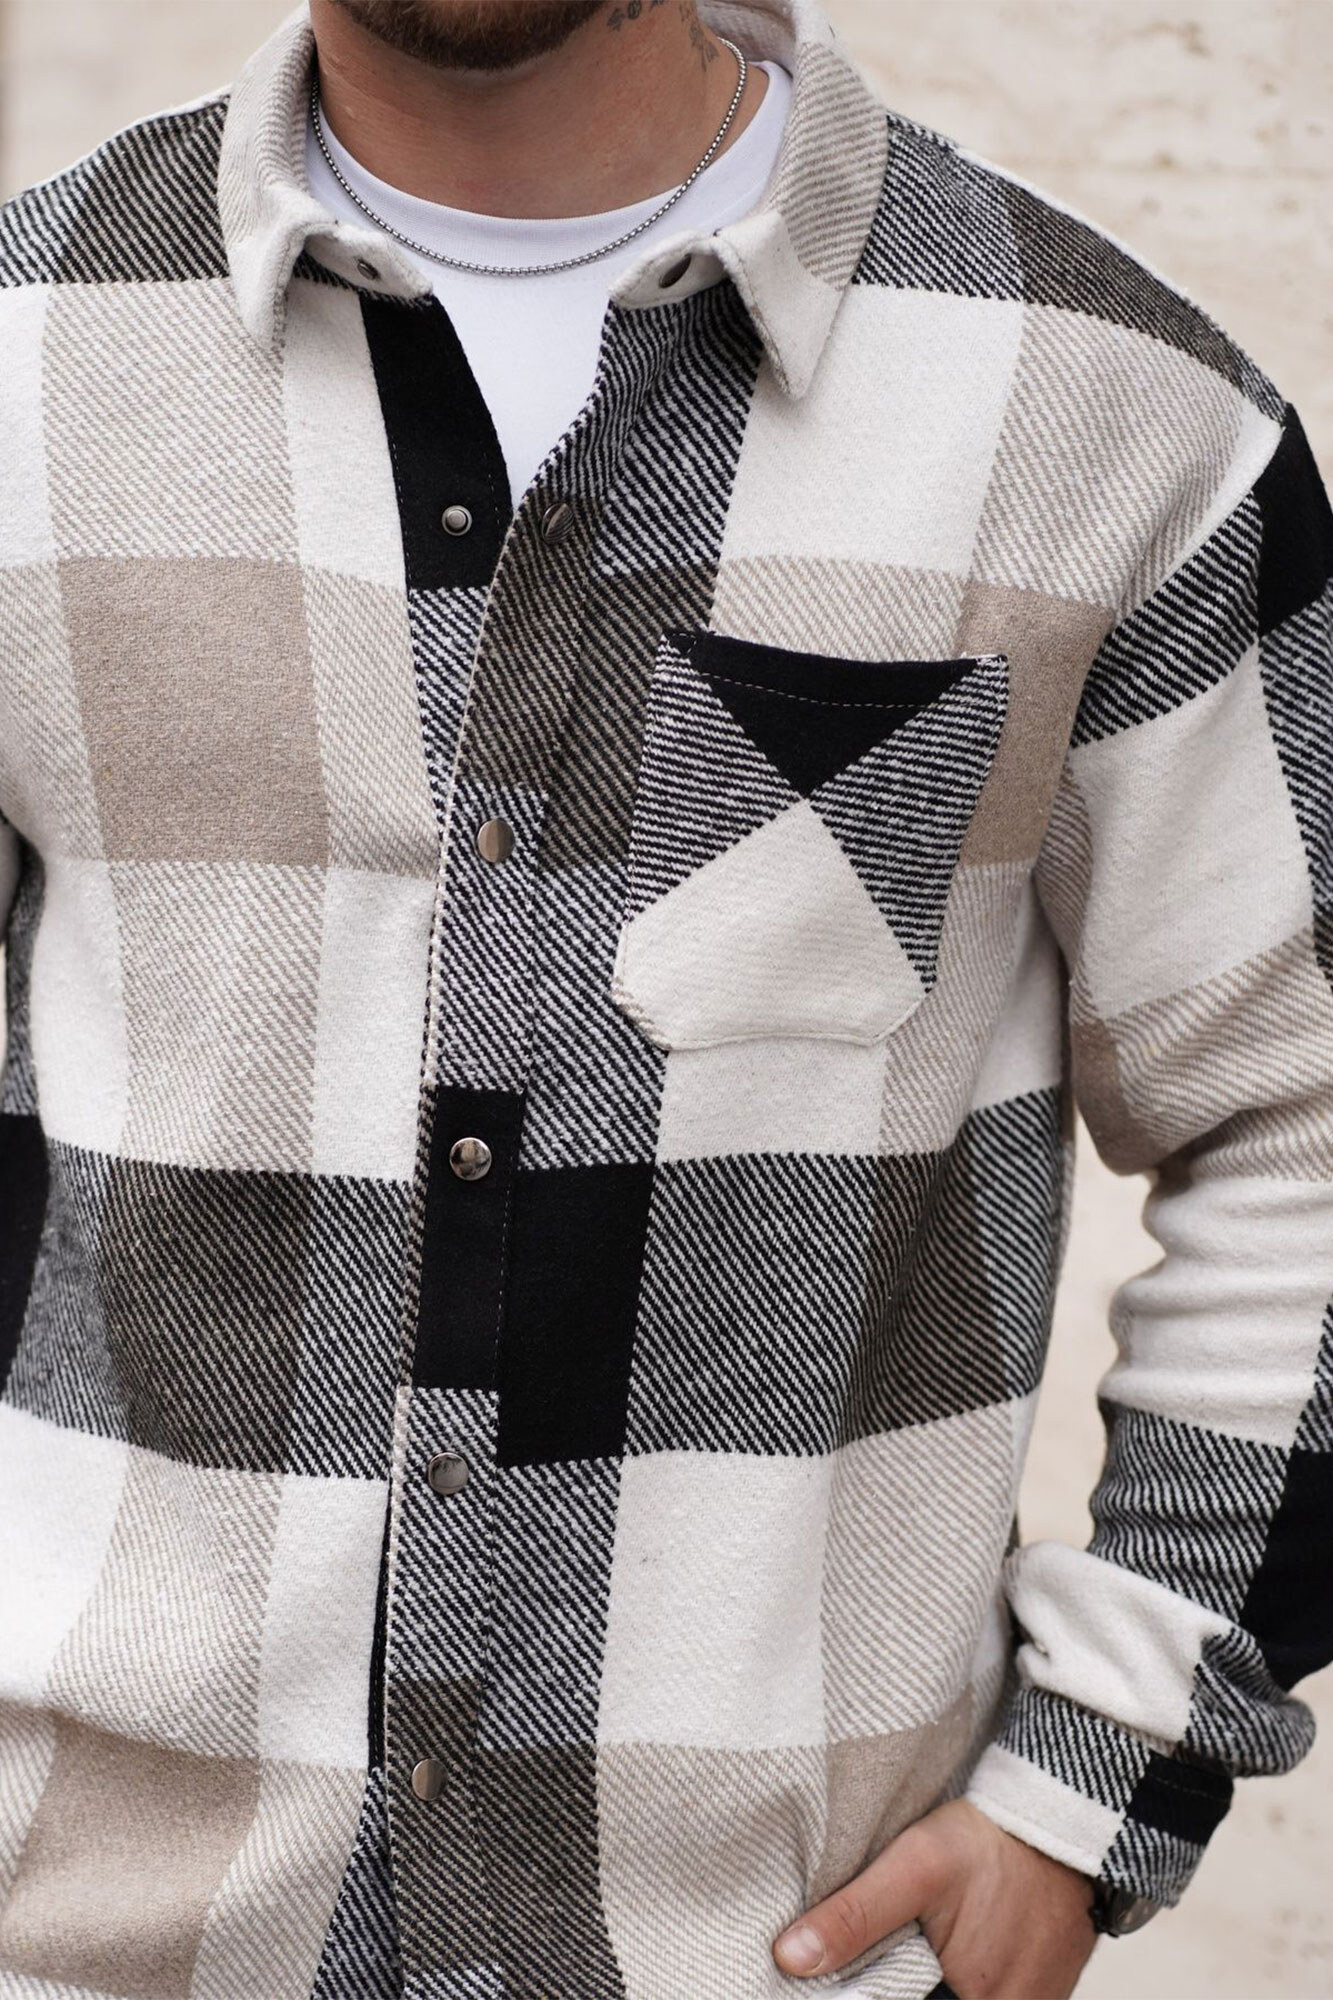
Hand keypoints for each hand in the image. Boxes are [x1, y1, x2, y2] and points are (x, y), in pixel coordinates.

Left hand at [771, 1798, 1098, 1998]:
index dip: (880, 1993)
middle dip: (913, 1986)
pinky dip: (964, 1978)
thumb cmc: (990, 1842)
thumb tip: (791, 1958)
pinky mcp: (1045, 1987)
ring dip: (935, 1982)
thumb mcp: (914, 1867)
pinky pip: (993, 1993)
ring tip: (924, 1947)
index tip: (862, 1976)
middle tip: (901, 1949)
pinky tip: (951, 1949)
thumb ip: (853, 1917)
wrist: (1061, 1816)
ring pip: (963, 1998)